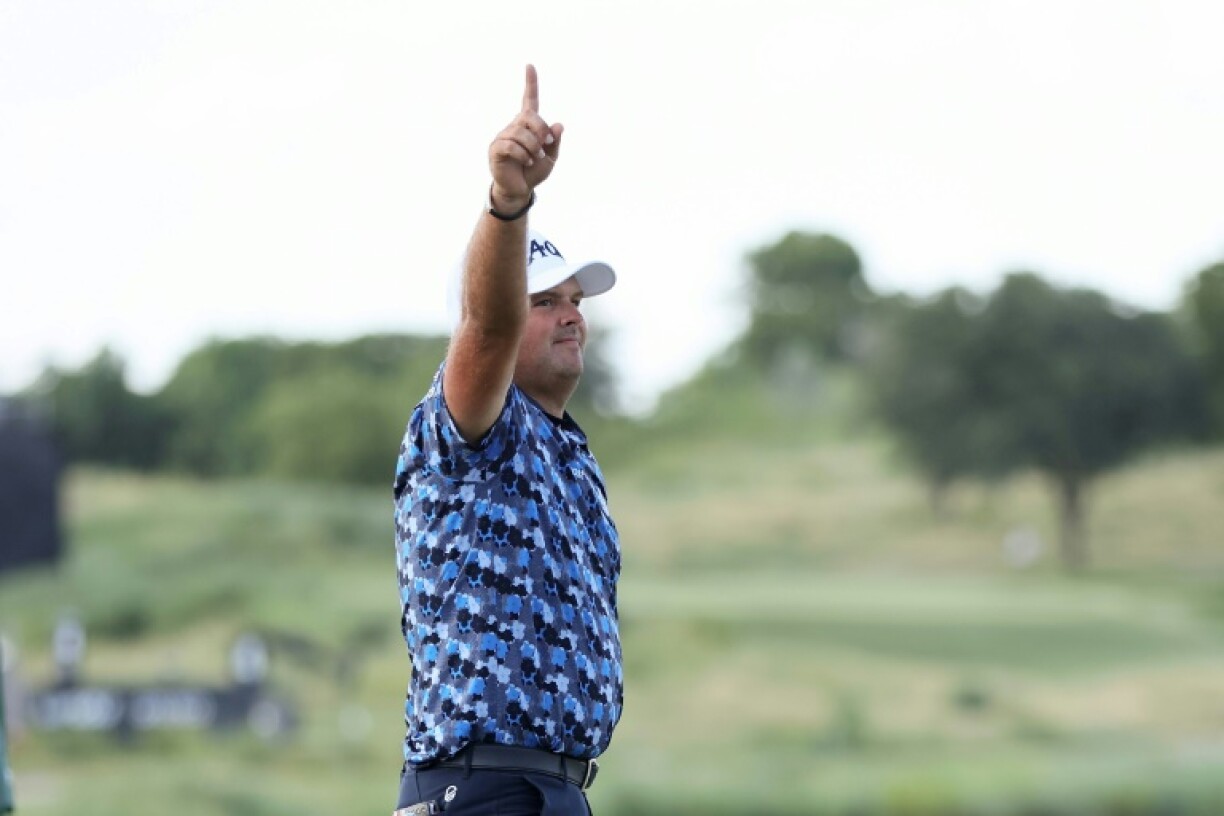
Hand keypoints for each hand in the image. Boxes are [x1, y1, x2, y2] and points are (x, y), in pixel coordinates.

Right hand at [488, 64, 563, 211]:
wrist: (520, 189)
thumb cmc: (534, 171)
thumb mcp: (551, 158)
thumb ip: (555, 142)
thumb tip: (558, 124)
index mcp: (528, 125)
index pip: (529, 100)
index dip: (531, 83)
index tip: (530, 66)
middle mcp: (514, 126)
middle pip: (529, 116)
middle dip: (541, 130)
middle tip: (546, 145)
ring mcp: (503, 136)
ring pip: (521, 132)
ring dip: (533, 147)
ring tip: (535, 159)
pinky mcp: (496, 149)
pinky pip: (511, 145)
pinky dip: (523, 154)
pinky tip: (526, 162)